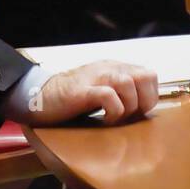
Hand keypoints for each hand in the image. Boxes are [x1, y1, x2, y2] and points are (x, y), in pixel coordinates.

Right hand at [24, 60, 158, 126]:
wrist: (39, 97)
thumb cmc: (72, 99)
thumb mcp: (101, 89)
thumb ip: (121, 92)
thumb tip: (143, 109)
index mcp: (115, 67)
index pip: (149, 75)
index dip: (150, 96)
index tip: (138, 112)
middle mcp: (108, 68)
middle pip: (144, 76)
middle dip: (144, 101)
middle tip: (130, 116)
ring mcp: (95, 77)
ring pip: (128, 83)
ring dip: (128, 106)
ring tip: (116, 119)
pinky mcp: (82, 90)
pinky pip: (108, 96)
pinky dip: (113, 112)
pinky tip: (104, 121)